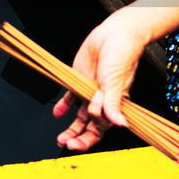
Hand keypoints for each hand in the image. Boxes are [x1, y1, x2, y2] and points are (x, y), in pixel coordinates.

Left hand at [54, 11, 150, 149]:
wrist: (114, 34)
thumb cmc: (122, 56)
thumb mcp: (116, 82)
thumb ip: (114, 104)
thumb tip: (121, 124)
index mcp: (114, 105)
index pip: (102, 128)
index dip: (90, 138)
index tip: (77, 144)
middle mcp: (102, 102)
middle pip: (90, 127)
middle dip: (78, 138)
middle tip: (65, 143)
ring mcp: (90, 93)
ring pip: (80, 117)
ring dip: (71, 128)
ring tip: (60, 138)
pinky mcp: (80, 82)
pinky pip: (70, 98)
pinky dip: (63, 106)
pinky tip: (57, 113)